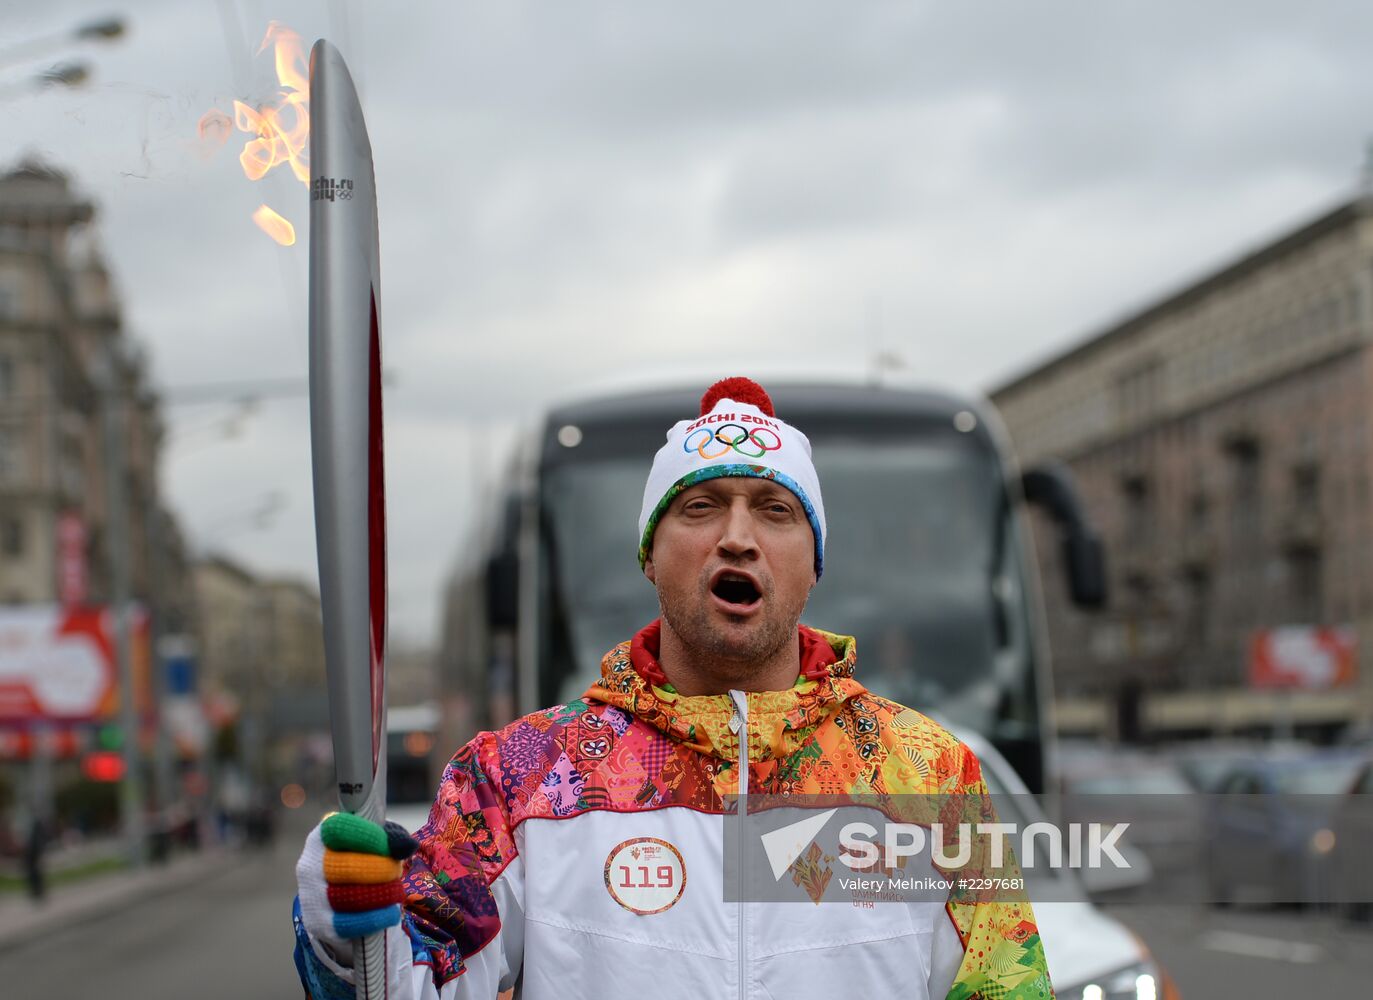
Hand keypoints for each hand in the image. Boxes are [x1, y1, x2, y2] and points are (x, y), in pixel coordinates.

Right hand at [296, 812, 418, 949]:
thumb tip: (407, 845)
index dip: (368, 837)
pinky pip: (351, 924)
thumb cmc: (360, 858)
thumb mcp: (373, 841)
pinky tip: (390, 913)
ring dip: (383, 894)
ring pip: (352, 897)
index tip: (389, 846)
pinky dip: (377, 918)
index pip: (339, 830)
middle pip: (349, 867)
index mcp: (322, 837)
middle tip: (395, 872)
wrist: (335, 896)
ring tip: (395, 892)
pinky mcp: (319, 924)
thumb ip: (390, 836)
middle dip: (381, 870)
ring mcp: (311, 896)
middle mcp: (310, 865)